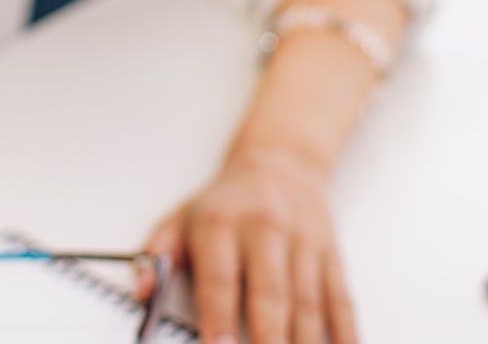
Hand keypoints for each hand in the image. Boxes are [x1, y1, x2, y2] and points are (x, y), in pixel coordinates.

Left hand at [137, 145, 359, 343]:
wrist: (280, 162)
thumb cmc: (225, 202)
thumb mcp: (180, 217)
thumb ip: (156, 254)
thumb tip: (142, 290)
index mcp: (221, 224)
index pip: (219, 278)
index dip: (219, 317)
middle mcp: (266, 232)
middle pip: (270, 295)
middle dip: (268, 341)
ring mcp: (303, 245)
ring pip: (307, 304)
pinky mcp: (332, 257)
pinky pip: (341, 300)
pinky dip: (345, 332)